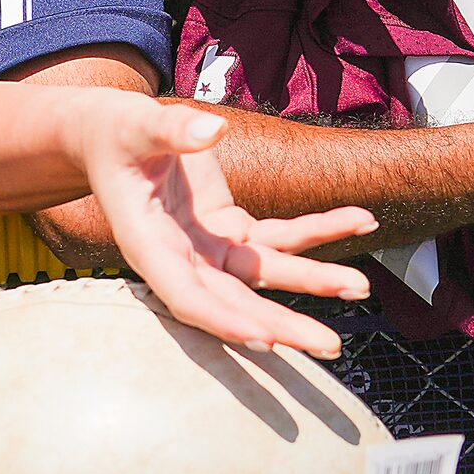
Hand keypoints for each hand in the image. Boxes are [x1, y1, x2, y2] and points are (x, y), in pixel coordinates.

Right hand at [67, 92, 373, 357]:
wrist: (113, 136)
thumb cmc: (115, 134)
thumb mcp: (134, 125)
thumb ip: (173, 129)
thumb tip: (213, 129)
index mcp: (149, 246)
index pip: (188, 296)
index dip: (225, 319)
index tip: (265, 339)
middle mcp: (183, 258)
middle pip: (237, 301)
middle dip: (284, 325)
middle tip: (330, 347)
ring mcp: (210, 248)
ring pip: (266, 274)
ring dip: (314, 281)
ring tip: (361, 287)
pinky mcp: (232, 229)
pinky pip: (280, 236)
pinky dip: (319, 230)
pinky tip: (359, 220)